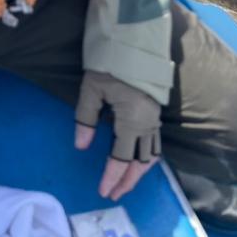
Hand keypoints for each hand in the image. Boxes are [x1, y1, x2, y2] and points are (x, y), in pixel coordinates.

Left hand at [74, 70, 160, 200]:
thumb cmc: (110, 64)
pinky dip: (146, 158)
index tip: (103, 191)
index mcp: (132, 120)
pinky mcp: (155, 113)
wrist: (133, 42)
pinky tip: (137, 161)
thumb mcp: (91, 89)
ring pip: (151, 155)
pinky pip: (155, 143)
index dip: (112, 176)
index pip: (121, 158)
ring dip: (138, 172)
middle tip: (114, 194)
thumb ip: (86, 119)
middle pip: (140, 162)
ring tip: (124, 182)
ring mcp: (154, 119)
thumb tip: (81, 146)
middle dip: (127, 181)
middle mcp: (147, 124)